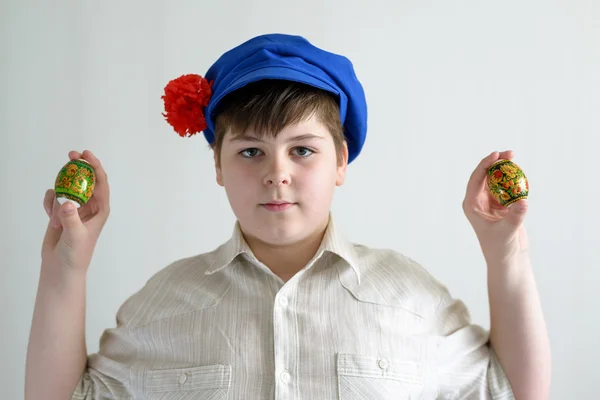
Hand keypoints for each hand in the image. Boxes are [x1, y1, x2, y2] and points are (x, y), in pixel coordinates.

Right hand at [41, 150, 110, 271]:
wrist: (61, 267)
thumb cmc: (76, 254)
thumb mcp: (75, 236)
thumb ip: (71, 219)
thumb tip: (67, 203)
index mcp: (100, 209)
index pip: (101, 182)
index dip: (95, 166)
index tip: (86, 154)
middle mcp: (90, 206)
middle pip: (85, 179)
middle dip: (78, 166)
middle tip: (70, 155)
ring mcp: (75, 208)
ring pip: (68, 188)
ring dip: (60, 193)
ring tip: (56, 216)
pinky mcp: (62, 212)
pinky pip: (55, 198)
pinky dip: (50, 203)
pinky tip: (50, 217)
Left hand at [462, 150, 528, 261]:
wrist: (508, 259)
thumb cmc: (500, 248)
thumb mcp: (506, 232)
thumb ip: (514, 217)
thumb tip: (523, 202)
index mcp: (471, 205)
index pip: (475, 180)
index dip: (484, 165)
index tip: (496, 155)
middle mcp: (478, 201)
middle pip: (485, 176)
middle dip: (496, 163)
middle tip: (510, 153)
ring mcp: (490, 202)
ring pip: (496, 180)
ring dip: (505, 169)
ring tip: (515, 157)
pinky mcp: (502, 205)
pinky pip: (507, 188)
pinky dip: (514, 181)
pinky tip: (522, 175)